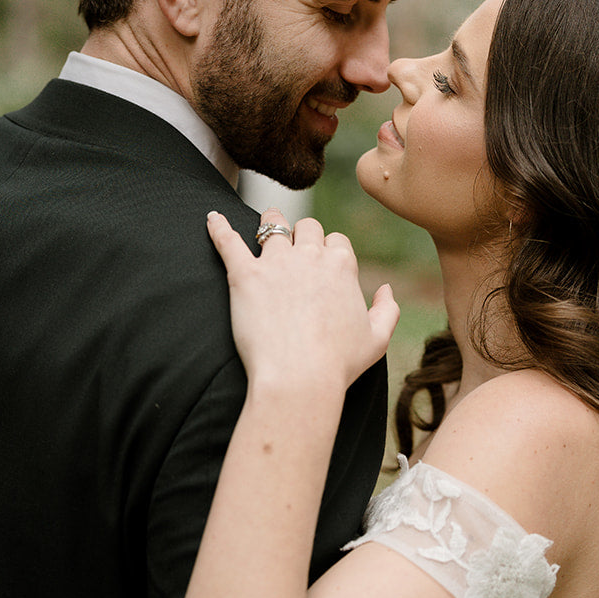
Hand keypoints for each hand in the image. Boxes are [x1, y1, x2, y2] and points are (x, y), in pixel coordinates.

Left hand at [207, 207, 398, 393]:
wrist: (299, 378)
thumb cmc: (338, 364)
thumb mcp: (377, 339)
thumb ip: (387, 309)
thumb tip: (385, 288)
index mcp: (341, 266)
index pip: (336, 242)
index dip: (329, 252)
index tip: (322, 266)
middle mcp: (310, 256)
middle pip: (307, 227)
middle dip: (302, 234)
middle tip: (292, 245)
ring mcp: (275, 263)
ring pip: (271, 224)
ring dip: (269, 223)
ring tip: (262, 226)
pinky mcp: (244, 275)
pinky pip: (228, 241)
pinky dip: (218, 228)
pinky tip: (211, 219)